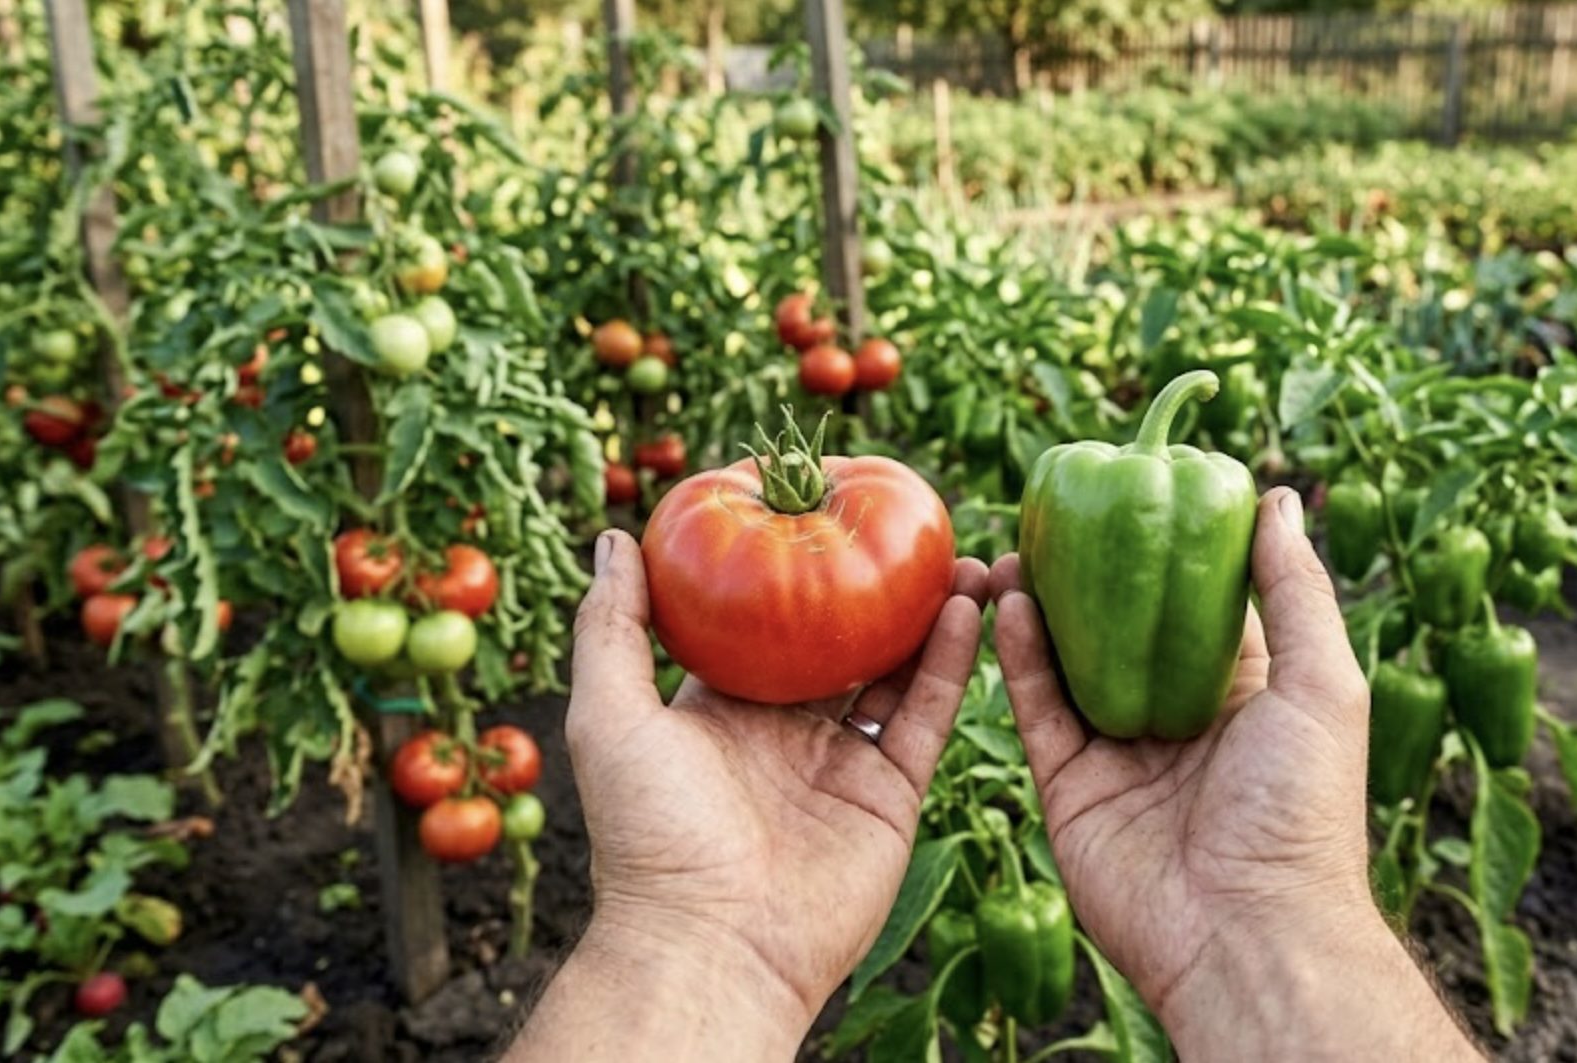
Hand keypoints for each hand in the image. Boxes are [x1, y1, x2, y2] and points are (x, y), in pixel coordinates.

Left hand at [509, 531, 987, 1060]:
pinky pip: (927, 716)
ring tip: (954, 553)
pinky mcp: (890, 794)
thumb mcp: (610, 716)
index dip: (794, 567)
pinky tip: (967, 607)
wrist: (713, 945)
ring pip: (896, 670)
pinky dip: (951, 664)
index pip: (767, 622)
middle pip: (842, 640)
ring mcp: (843, 762)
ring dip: (926, 612)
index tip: (819, 505)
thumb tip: (614, 534)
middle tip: (905, 523)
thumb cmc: (649, 835)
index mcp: (723, 708)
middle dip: (874, 585)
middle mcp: (787, 729)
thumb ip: (612, 627)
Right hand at [991, 487, 1477, 1059]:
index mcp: (1243, 696)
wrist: (1247, 934)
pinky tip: (1009, 606)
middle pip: (1123, 632)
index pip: (1198, 608)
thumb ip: (1295, 590)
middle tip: (1058, 517)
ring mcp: (1120, 755)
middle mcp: (1177, 722)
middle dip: (1090, 577)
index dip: (1170, 553)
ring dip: (1044, 609)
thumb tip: (1276, 497)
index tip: (1138, 492)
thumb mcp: (1324, 683)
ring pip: (1070, 666)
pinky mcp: (1071, 788)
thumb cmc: (1303, 811)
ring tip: (1018, 549)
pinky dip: (1019, 659)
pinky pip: (1037, 712)